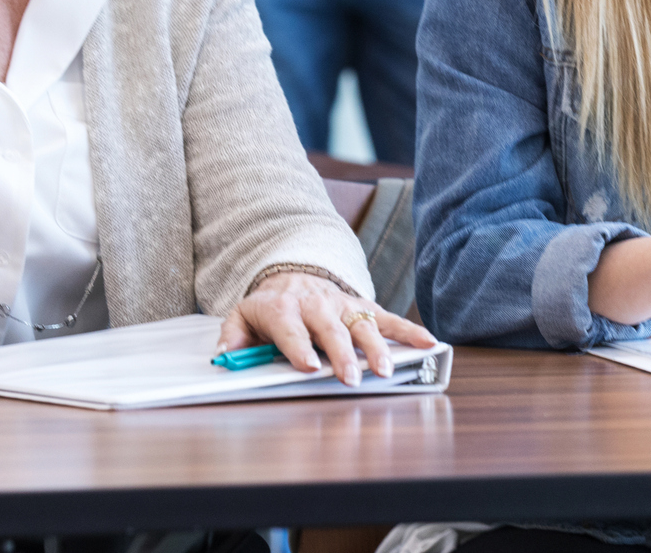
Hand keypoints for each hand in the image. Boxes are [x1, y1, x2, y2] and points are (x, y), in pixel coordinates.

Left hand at [218, 271, 435, 385]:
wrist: (291, 274)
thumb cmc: (269, 308)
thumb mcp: (243, 317)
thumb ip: (233, 337)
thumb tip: (222, 357)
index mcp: (282, 308)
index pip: (290, 328)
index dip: (298, 347)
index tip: (308, 366)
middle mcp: (315, 305)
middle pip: (330, 329)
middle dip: (341, 353)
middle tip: (349, 377)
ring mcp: (341, 304)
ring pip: (361, 325)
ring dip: (375, 347)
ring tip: (384, 370)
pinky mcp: (361, 306)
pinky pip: (387, 318)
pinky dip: (409, 330)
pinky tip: (428, 343)